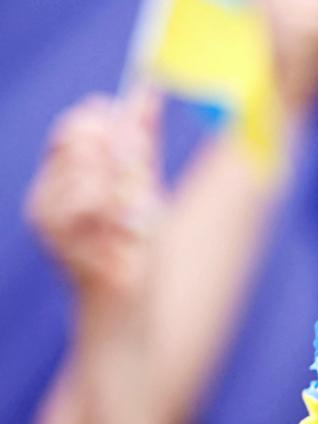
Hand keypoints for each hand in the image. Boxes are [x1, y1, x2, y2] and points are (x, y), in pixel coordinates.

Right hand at [25, 89, 163, 310]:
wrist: (129, 315)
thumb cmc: (134, 254)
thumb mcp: (143, 191)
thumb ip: (142, 145)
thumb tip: (147, 90)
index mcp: (60, 182)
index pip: (75, 130)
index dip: (111, 128)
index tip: (141, 150)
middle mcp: (45, 198)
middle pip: (79, 141)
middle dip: (121, 159)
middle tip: (138, 198)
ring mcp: (49, 222)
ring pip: (91, 170)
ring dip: (127, 194)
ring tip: (132, 229)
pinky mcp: (63, 243)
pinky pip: (98, 205)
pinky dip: (124, 219)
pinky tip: (127, 241)